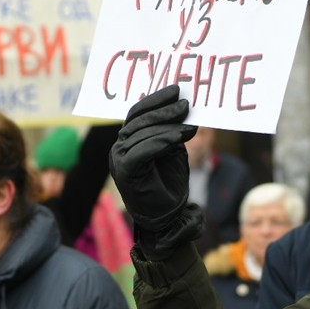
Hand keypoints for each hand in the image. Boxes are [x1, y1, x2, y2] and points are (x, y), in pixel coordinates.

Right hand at [111, 85, 203, 256]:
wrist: (167, 217)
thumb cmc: (170, 184)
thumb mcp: (173, 151)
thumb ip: (171, 131)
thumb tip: (183, 105)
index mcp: (128, 141)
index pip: (137, 113)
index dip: (155, 100)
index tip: (177, 90)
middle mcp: (119, 149)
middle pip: (138, 121)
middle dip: (164, 110)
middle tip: (186, 104)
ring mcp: (118, 161)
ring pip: (141, 135)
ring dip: (168, 126)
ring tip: (191, 124)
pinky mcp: (124, 173)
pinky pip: (141, 152)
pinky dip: (161, 142)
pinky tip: (180, 137)